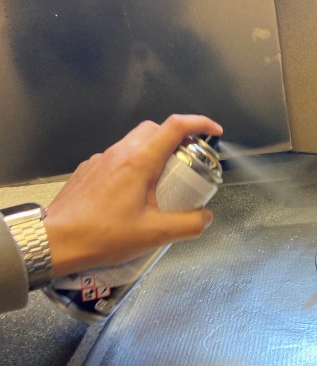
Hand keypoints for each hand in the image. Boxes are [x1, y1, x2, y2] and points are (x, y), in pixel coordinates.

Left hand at [44, 114, 222, 277]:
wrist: (56, 242)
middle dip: (177, 139)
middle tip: (188, 162)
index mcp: (138, 162)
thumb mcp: (155, 235)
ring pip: (134, 143)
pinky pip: (117, 159)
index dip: (199, 124)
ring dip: (154, 154)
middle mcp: (119, 154)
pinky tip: (133, 195)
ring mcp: (100, 160)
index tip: (213, 132)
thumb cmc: (101, 236)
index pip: (175, 127)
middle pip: (155, 130)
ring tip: (162, 184)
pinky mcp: (89, 172)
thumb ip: (188, 225)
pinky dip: (133, 167)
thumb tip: (206, 217)